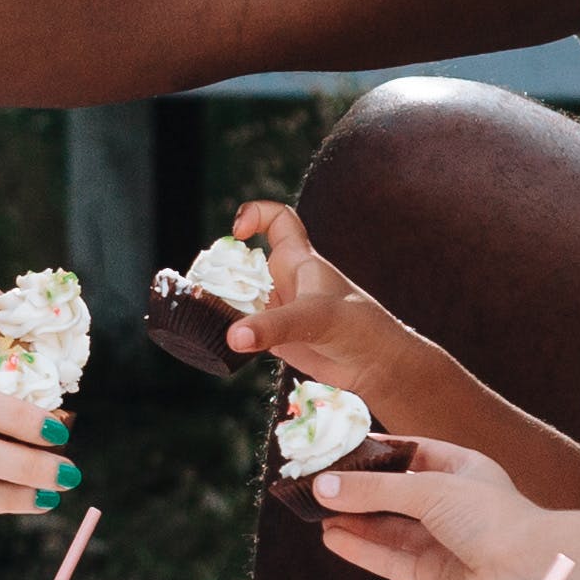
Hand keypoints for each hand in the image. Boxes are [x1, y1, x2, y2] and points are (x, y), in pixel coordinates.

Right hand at [219, 203, 421, 384]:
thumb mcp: (315, 318)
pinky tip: (219, 340)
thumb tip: (233, 336)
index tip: (238, 233)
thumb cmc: (358, 327)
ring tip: (203, 314)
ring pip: (240, 297)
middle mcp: (285, 280)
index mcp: (299, 260)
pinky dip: (230, 332)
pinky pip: (244, 328)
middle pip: (244, 262)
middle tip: (202, 285)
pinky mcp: (277, 338)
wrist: (377, 366)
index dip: (255, 214)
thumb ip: (274, 327)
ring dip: (221, 304)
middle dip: (221, 269)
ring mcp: (280, 309)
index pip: (277, 220)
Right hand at [300, 435, 572, 579]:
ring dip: (353, 519)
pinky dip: (360, 548)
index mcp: (462, 469)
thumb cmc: (493, 518)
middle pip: (393, 493)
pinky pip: (388, 559)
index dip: (374, 451)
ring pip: (387, 527)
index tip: (337, 447)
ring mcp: (442, 542)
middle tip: (315, 482)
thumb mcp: (428, 489)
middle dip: (356, 489)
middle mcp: (452, 505)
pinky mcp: (432, 576)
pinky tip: (332, 537)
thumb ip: (373, 488)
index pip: (410, 452)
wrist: (527, 574)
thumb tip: (323, 486)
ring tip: (315, 510)